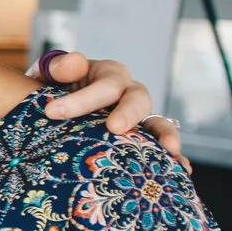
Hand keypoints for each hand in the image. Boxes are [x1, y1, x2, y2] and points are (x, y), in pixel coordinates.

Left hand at [37, 51, 187, 166]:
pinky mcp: (143, 139)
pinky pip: (161, 145)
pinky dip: (173, 155)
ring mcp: (139, 117)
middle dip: (128, 113)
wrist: (53, 113)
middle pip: (137, 98)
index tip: (51, 112)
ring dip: (164, 134)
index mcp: (108, 75)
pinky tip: (181, 168)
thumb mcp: (49, 76)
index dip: (81, 98)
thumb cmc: (53, 93)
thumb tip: (76, 61)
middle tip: (113, 128)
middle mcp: (128, 93)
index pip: (104, 83)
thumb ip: (59, 68)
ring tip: (169, 148)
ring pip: (158, 121)